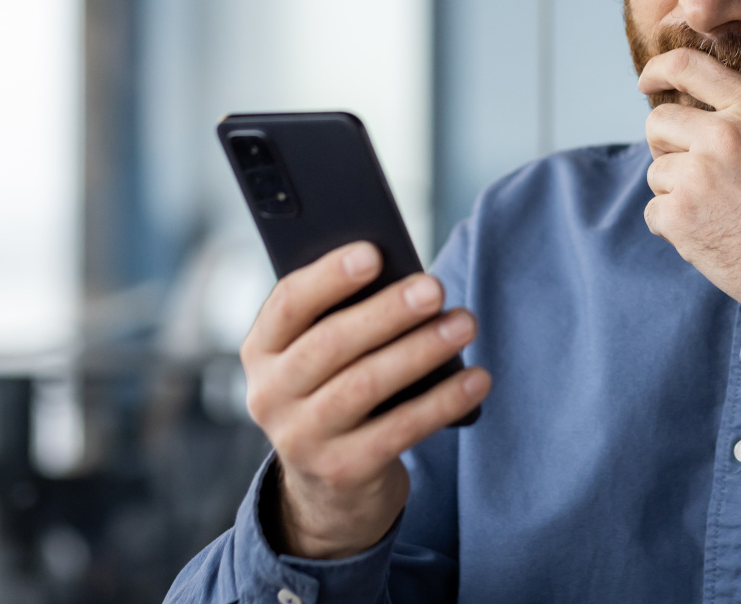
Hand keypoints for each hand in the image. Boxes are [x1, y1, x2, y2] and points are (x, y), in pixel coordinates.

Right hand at [240, 242, 490, 559]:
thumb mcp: (325, 357)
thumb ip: (345, 318)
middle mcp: (270, 395)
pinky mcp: (342, 472)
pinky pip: (399, 430)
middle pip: (331, 343)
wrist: (330, 488)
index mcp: (263, 350)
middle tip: (435, 287)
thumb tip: (406, 280)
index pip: (289, 304)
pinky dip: (442, 401)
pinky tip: (477, 379)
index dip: (330, 277)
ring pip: (365, 385)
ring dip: (421, 350)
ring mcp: (302, 439)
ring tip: (464, 323)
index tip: (374, 252)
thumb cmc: (338, 391)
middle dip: (388, 311)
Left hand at [638, 37, 740, 309]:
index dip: (658, 70)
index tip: (649, 82)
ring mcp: (697, 176)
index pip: (687, 66)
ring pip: (656, 170)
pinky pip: (653, 212)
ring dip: (677, 190)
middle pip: (659, 122)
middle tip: (704, 172)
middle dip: (672, 145)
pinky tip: (711, 233)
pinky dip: (673, 227)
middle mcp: (721, 135)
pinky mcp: (680, 217)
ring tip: (721, 209)